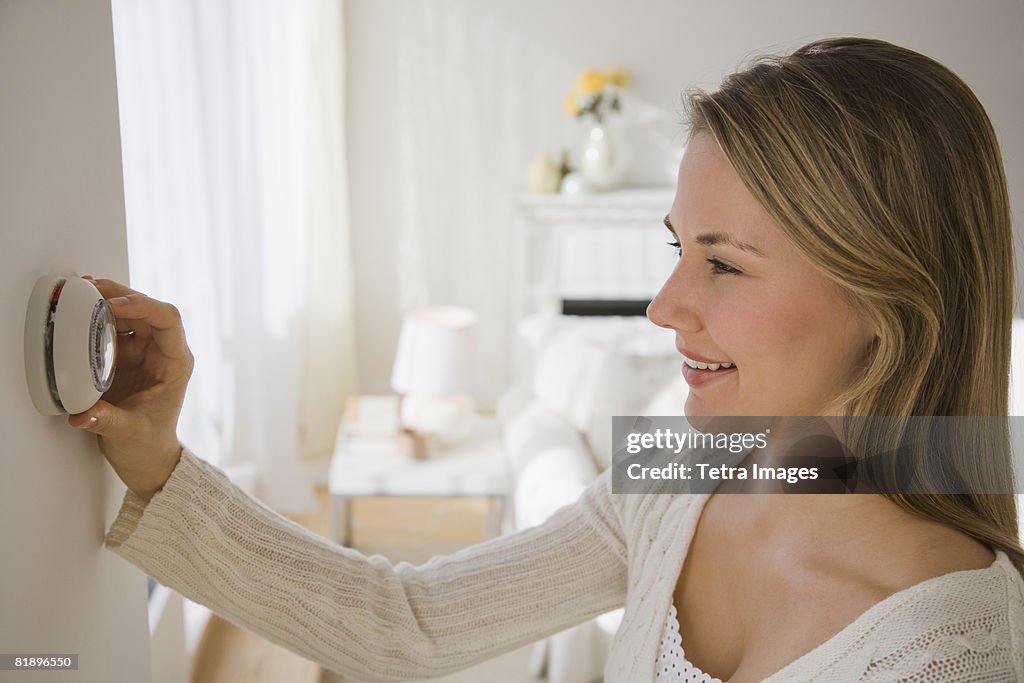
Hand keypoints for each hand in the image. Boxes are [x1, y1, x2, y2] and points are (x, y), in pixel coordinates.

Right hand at [68, 277, 193, 501]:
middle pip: (148, 309)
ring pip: (131, 314)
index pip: (168, 321)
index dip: (143, 306)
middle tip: (90, 287)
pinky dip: (97, 316)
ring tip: (81, 291)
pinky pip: (114, 327)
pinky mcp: (126, 356)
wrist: (146, 455)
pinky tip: (79, 308)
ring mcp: (145, 351)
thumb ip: (106, 421)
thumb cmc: (147, 443)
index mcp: (176, 364)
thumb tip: (82, 414)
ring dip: (108, 300)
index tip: (115, 306)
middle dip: (121, 294)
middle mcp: (163, 351)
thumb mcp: (127, 433)